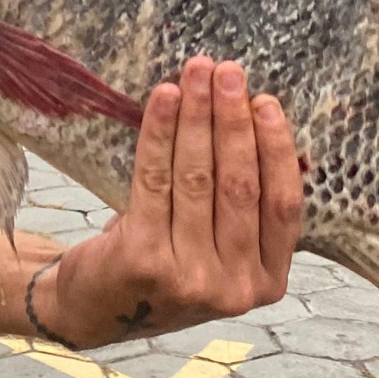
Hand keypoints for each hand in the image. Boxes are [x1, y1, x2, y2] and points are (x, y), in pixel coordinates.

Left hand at [35, 56, 302, 346]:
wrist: (95, 305)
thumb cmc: (165, 259)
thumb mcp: (216, 246)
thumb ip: (241, 204)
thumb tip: (253, 115)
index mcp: (267, 281)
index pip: (283, 205)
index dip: (276, 147)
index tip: (265, 101)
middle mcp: (235, 286)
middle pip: (240, 185)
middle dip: (233, 119)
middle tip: (226, 72)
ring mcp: (191, 278)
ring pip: (197, 178)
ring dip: (196, 117)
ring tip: (193, 74)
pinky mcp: (145, 260)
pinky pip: (155, 180)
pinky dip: (159, 133)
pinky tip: (161, 99)